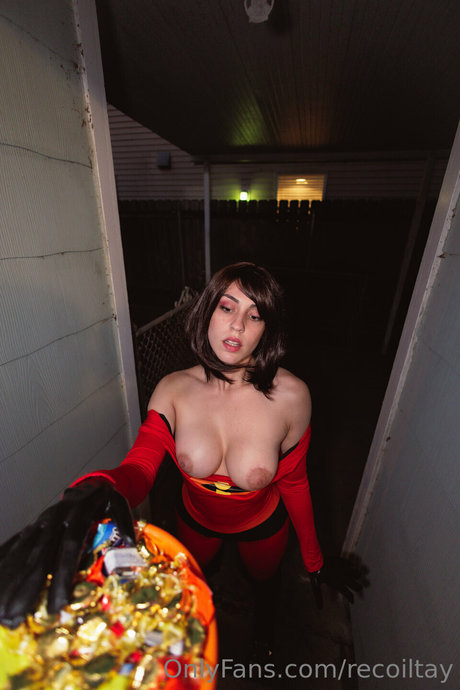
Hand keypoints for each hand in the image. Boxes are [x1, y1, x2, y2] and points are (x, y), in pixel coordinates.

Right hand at [0, 479, 133, 627]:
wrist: (90, 484)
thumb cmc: (106, 502)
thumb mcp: (120, 505)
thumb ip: (124, 521)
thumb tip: (130, 542)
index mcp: (77, 516)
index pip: (68, 548)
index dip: (61, 576)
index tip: (57, 604)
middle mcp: (54, 520)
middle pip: (39, 557)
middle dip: (26, 590)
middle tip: (14, 618)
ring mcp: (40, 524)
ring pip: (22, 554)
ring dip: (10, 582)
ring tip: (0, 610)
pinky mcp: (33, 528)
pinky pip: (15, 546)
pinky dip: (4, 563)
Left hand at [309, 556, 364, 608]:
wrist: (315, 560)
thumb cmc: (315, 574)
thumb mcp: (315, 587)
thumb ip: (319, 598)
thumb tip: (320, 608)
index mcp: (338, 585)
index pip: (349, 595)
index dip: (351, 599)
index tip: (352, 601)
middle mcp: (344, 578)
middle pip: (358, 586)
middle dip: (358, 588)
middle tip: (356, 587)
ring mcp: (344, 569)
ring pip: (358, 574)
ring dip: (357, 575)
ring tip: (355, 576)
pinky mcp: (343, 561)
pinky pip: (351, 563)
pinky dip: (351, 565)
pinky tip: (349, 565)